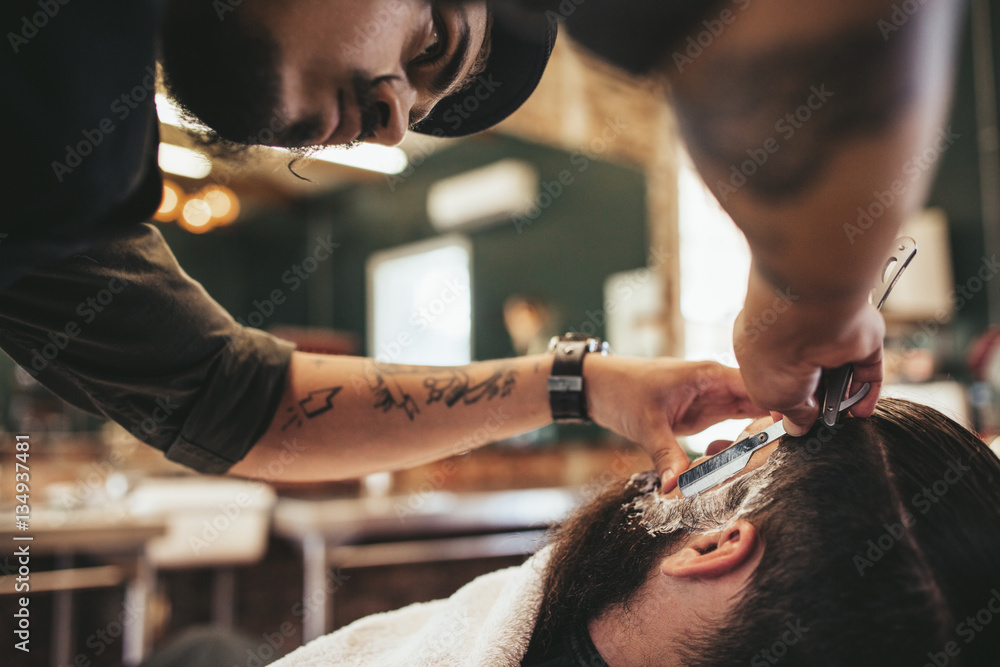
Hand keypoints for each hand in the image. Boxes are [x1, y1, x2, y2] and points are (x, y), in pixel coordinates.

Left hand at [585, 356, 765, 491]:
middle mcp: (718, 384)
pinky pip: (734, 426)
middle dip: (773, 429)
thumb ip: (667, 455)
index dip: (782, 407)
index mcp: (710, 375)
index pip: (760, 387)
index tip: (794, 434)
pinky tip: (730, 460)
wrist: (597, 385)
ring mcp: (713, 398)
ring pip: (752, 417)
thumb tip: (677, 488)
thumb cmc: (621, 390)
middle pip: (763, 403)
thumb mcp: (646, 425)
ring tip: (756, 462)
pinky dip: (738, 443)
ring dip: (757, 439)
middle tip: (776, 457)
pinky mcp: (705, 413)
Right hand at [733, 276, 884, 435]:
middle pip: (810, 379)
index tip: (790, 422)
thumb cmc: (775, 351)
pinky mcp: (859, 340)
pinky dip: (867, 391)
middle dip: (814, 403)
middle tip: (817, 424)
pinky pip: (867, 370)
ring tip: (840, 420)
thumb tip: (798, 428)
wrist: (809, 319)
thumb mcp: (770, 397)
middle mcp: (796, 340)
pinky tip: (862, 412)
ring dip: (840, 399)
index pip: (777, 379)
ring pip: (839, 375)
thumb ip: (789, 415)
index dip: (785, 404)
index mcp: (765, 346)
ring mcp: (829, 339)